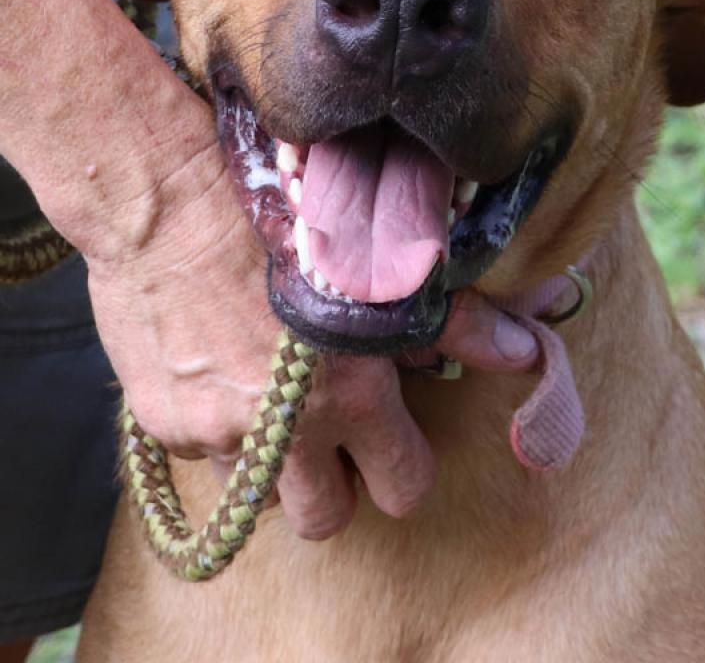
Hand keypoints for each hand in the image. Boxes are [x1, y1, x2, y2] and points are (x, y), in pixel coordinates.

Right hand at [85, 109, 539, 539]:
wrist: (164, 199)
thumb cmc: (282, 219)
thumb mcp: (375, 268)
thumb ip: (456, 320)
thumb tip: (526, 350)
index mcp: (352, 396)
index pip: (404, 488)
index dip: (405, 468)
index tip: (393, 440)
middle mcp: (285, 431)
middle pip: (325, 520)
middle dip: (336, 488)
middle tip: (332, 436)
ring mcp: (216, 433)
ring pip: (258, 493)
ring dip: (273, 461)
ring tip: (275, 395)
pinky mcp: (162, 423)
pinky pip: (201, 453)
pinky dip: (218, 424)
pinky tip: (221, 364)